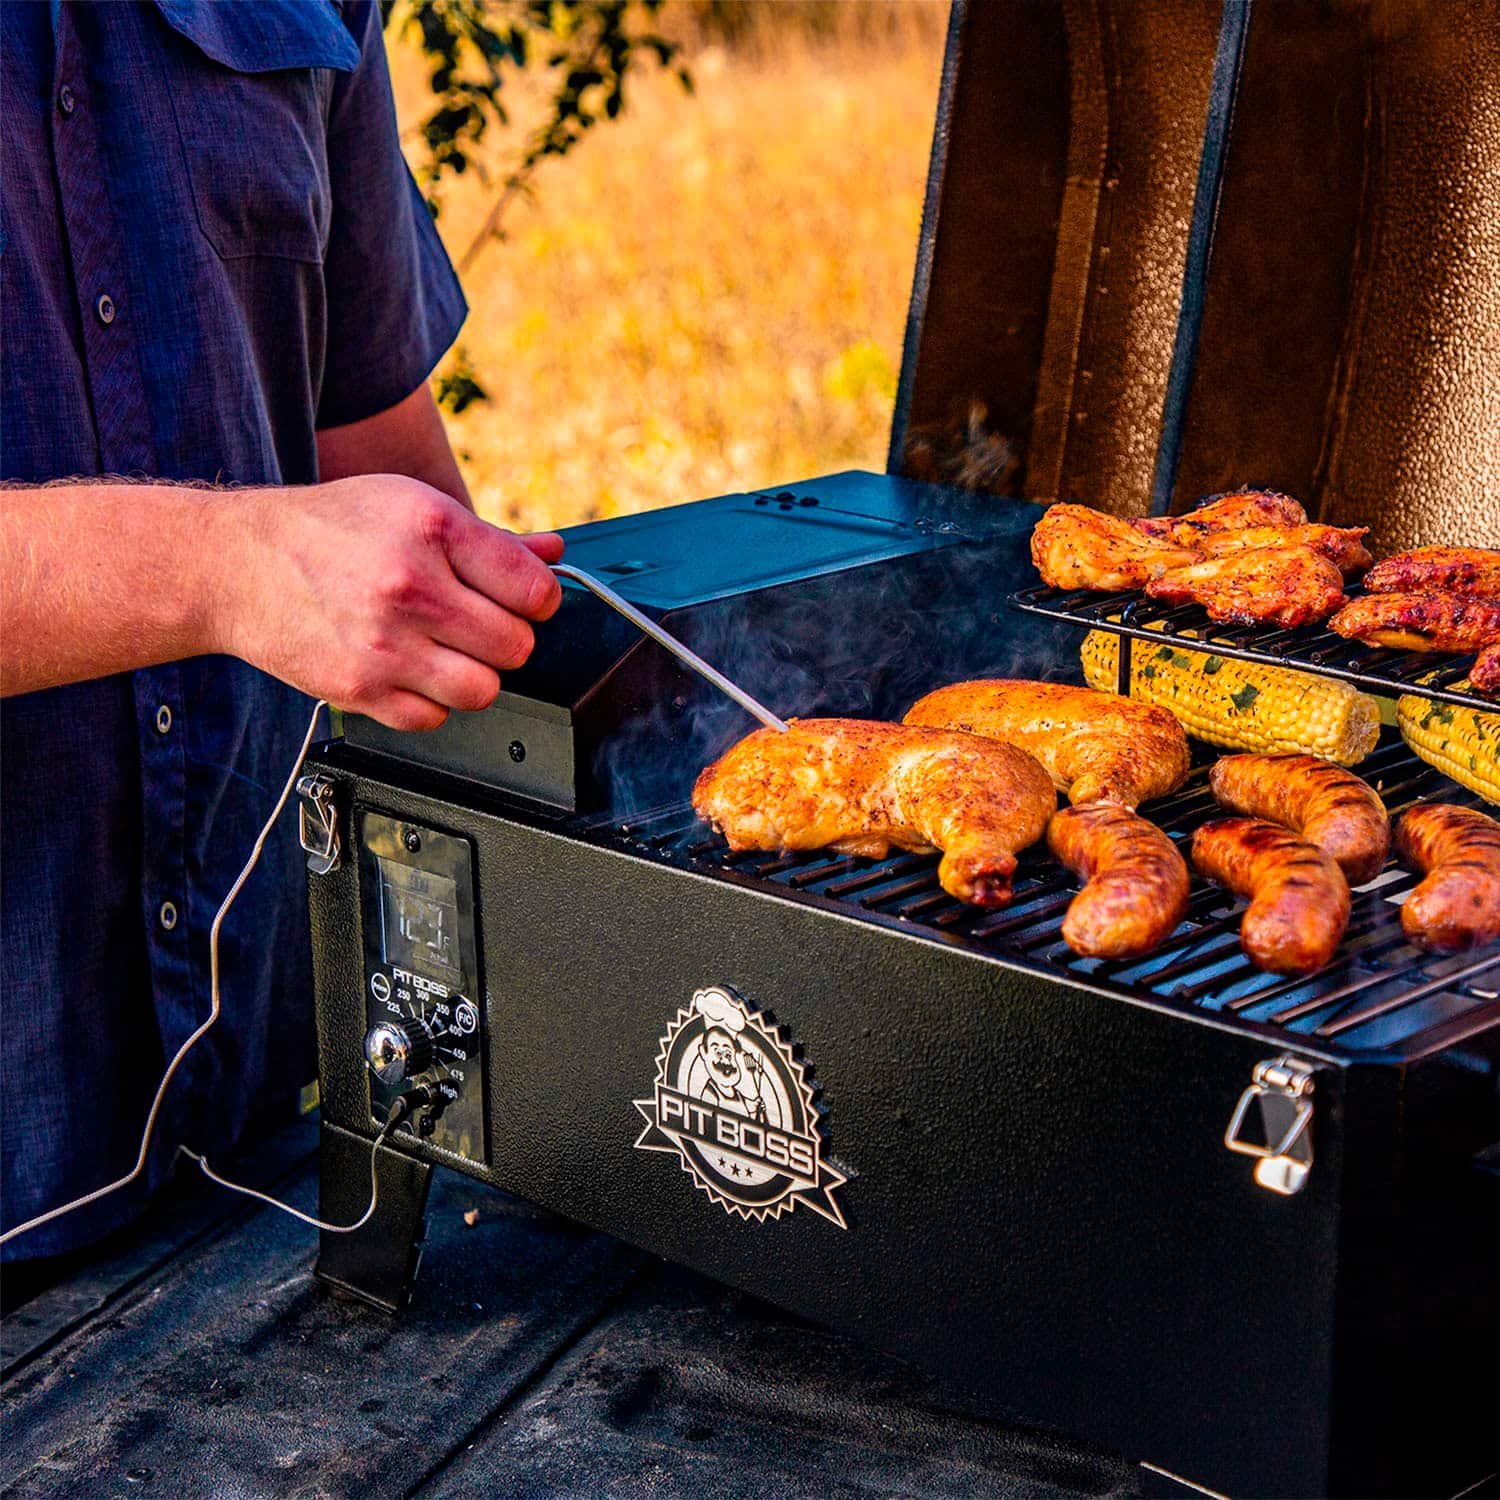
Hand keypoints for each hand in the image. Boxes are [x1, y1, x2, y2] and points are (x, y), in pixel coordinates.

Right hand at [216, 475, 562, 728]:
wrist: (239, 565)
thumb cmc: (332, 530)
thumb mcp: (411, 506)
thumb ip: (492, 539)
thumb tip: (555, 557)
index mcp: (432, 529)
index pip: (534, 591)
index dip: (537, 600)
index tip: (521, 601)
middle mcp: (410, 586)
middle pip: (516, 647)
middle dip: (504, 638)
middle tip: (474, 624)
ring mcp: (384, 643)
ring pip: (483, 690)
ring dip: (473, 675)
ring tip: (444, 649)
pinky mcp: (360, 689)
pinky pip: (434, 718)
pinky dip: (429, 701)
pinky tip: (409, 668)